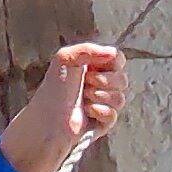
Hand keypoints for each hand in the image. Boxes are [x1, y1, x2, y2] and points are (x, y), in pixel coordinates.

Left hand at [0, 42, 125, 171]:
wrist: (48, 119)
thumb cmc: (54, 87)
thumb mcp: (65, 58)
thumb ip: (88, 49)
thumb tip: (113, 53)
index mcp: (94, 66)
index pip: (118, 59)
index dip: (113, 62)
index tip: (96, 65)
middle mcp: (100, 84)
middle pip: (123, 79)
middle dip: (104, 81)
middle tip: (86, 83)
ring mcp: (103, 104)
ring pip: (120, 98)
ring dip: (101, 96)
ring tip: (84, 99)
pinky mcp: (103, 122)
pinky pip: (114, 115)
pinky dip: (101, 111)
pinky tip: (87, 111)